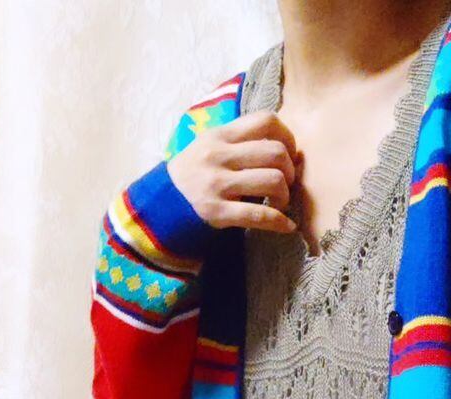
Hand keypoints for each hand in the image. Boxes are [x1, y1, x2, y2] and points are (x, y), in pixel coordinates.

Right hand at [167, 110, 299, 233]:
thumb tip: (285, 148)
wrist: (160, 203)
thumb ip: (242, 142)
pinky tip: (286, 226)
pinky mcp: (216, 212)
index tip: (288, 155)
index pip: (266, 121)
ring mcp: (217, 184)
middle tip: (285, 184)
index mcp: (221, 135)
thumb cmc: (195, 174)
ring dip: (285, 196)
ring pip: (273, 181)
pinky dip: (280, 222)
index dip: (287, 138)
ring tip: (278, 203)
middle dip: (290, 171)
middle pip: (276, 153)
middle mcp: (219, 156)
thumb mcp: (211, 146)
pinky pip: (259, 215)